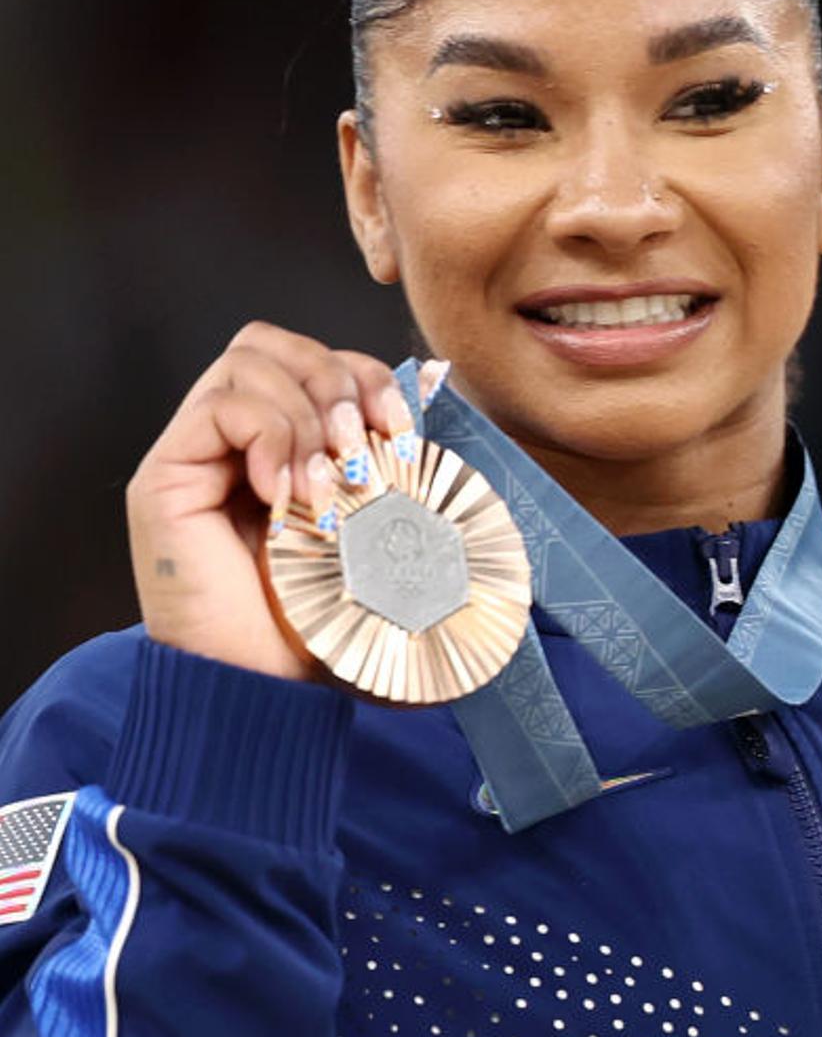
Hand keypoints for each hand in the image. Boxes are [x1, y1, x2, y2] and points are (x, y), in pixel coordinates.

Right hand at [125, 321, 414, 679]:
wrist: (272, 693)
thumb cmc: (329, 623)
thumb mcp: (385, 532)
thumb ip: (400, 469)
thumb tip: (441, 397)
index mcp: (285, 447)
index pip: (317, 358)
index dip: (366, 375)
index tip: (403, 430)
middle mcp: (234, 443)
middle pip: (275, 342)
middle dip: (337, 379)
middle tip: (362, 449)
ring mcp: (196, 456)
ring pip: (249, 360)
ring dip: (307, 414)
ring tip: (324, 485)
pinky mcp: (165, 478)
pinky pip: (221, 405)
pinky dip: (271, 436)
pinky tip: (287, 496)